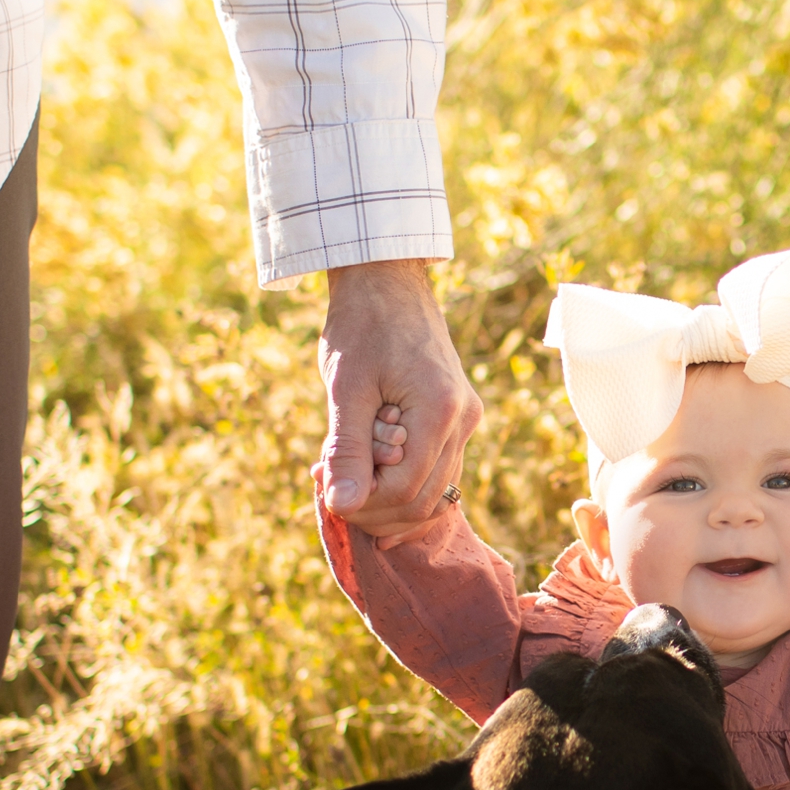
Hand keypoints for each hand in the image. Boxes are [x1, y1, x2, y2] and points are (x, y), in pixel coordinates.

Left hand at [315, 259, 481, 544]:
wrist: (386, 281)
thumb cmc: (362, 325)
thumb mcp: (346, 388)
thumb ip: (348, 450)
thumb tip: (342, 506)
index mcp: (441, 411)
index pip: (406, 490)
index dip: (364, 503)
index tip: (323, 487)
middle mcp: (464, 420)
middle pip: (426, 500)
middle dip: (376, 509)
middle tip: (330, 493)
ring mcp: (466, 420)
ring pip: (436, 492)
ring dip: (388, 501)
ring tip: (344, 484)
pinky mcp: (457, 417)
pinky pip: (438, 471)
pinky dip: (404, 485)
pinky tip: (370, 487)